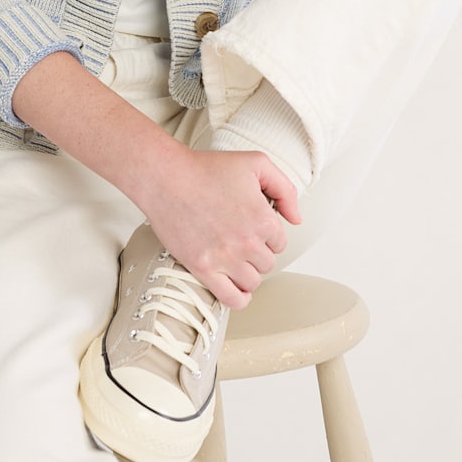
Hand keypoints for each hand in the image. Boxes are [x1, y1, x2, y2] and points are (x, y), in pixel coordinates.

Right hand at [136, 146, 301, 309]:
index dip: (267, 233)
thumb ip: (285, 189)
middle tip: (240, 238)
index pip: (280, 242)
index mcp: (262, 219)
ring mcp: (225, 258)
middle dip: (258, 252)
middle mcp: (247, 242)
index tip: (252, 225)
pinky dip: (240, 298)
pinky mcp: (203, 268)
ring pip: (252, 282)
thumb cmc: (206, 168)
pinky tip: (238, 288)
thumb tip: (295, 218)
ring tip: (236, 258)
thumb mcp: (256, 163)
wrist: (166, 177)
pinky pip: (232, 299)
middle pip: (267, 264)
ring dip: (248, 272)